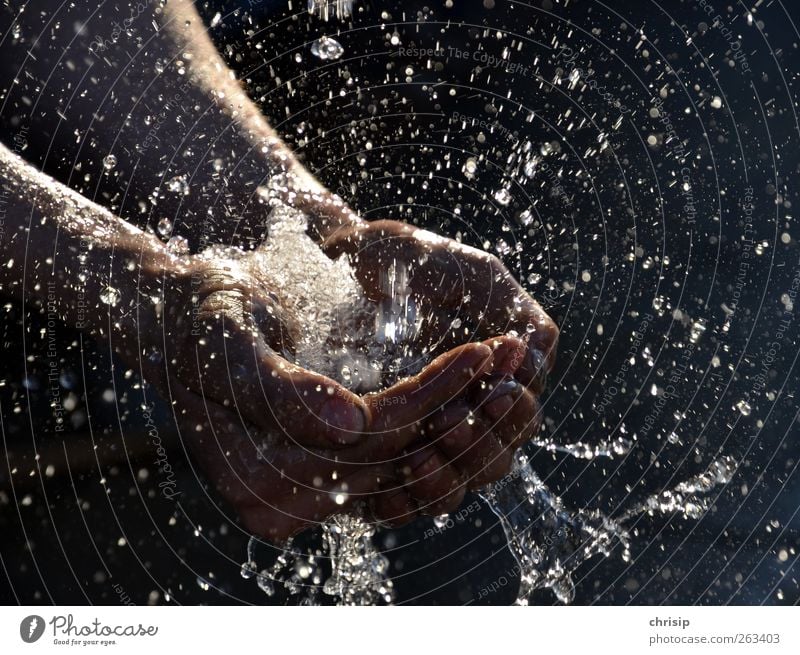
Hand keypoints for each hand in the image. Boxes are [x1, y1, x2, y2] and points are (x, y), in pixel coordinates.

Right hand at [154, 252, 502, 541]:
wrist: (180, 317)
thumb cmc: (198, 313)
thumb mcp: (227, 338)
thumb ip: (278, 388)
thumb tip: (348, 423)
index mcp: (255, 479)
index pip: (372, 439)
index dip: (435, 393)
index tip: (483, 349)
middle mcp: (282, 506)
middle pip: (397, 459)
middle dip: (462, 407)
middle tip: (514, 358)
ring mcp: (305, 497)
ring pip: (406, 463)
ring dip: (462, 418)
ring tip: (505, 370)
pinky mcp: (322, 478)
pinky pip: (395, 458)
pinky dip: (435, 423)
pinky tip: (470, 387)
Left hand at [320, 219, 558, 524]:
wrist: (340, 262)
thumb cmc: (405, 263)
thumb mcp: (469, 275)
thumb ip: (513, 309)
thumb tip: (539, 355)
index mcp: (491, 376)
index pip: (521, 415)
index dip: (514, 410)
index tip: (494, 390)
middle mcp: (464, 410)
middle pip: (497, 455)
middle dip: (483, 440)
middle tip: (453, 417)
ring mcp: (426, 435)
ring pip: (460, 481)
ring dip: (453, 470)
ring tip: (426, 446)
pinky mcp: (385, 454)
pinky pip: (408, 497)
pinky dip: (412, 497)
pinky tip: (400, 476)